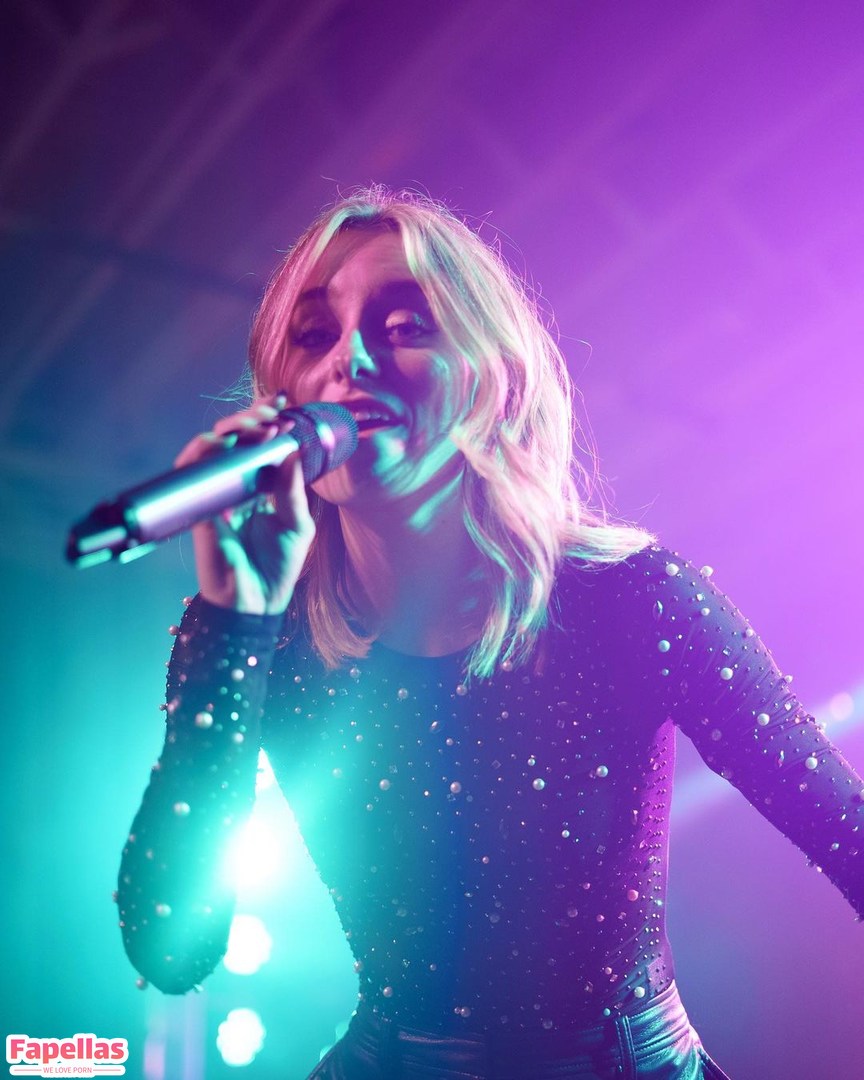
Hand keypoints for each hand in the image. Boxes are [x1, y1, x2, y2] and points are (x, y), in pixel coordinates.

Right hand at [174, 394, 314, 614]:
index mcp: (259, 487)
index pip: (256, 444)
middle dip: (248, 419)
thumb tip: (292, 452)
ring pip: (208, 448)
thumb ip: (293, 490)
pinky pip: (193, 472)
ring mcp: (214, 495)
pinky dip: (204, 452)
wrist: (255, 604)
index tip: (280, 402)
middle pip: (232, 439)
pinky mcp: (199, 507)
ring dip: (229, 430)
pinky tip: (224, 443)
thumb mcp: (298, 525)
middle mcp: (234, 486)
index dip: (263, 419)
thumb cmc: (277, 568)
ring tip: (254, 427)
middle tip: (269, 418)